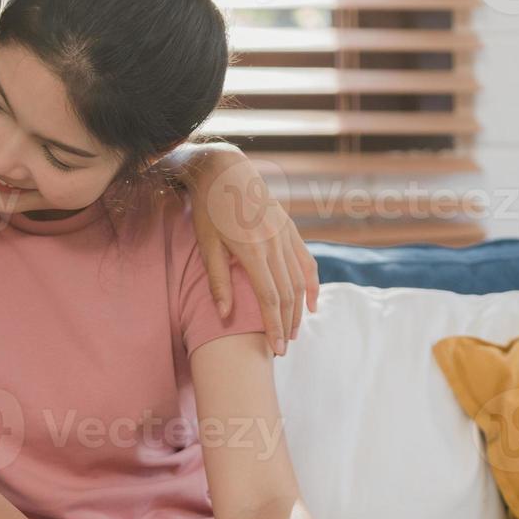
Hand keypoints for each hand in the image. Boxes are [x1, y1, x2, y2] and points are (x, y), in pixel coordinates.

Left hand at [188, 147, 319, 355]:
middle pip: (288, 294)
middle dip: (287, 324)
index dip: (274, 327)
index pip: (270, 298)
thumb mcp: (206, 244)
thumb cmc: (208, 208)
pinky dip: (312, 284)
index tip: (276, 349)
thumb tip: (225, 316)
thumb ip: (217, 280)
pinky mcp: (290, 229)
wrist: (224, 170)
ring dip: (299, 310)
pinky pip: (306, 261)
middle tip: (283, 349)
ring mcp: (286, 235)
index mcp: (252, 250)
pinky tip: (312, 304)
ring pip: (300, 280)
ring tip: (293, 332)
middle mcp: (275, 243)